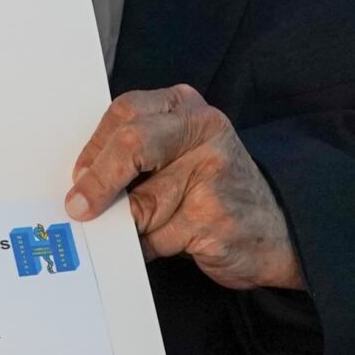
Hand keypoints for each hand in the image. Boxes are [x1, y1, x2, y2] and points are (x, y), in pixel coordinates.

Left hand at [65, 84, 304, 291]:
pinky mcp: (215, 217)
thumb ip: (134, 156)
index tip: (77, 177)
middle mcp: (204, 129)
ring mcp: (214, 172)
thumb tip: (79, 184)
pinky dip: (153, 247)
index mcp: (185, 107)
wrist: (277, 231)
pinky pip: (159, 237)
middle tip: (79, 208)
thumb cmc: (210, 190)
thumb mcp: (175, 155)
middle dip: (98, 182)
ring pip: (142, 204)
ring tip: (154, 227)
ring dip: (133, 227)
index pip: (125, 113)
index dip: (94, 149)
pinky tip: (173, 243)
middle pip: (131, 146)